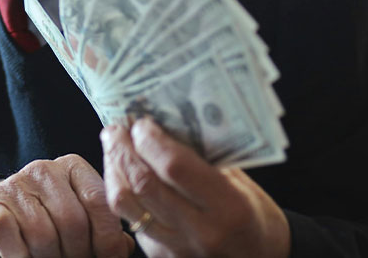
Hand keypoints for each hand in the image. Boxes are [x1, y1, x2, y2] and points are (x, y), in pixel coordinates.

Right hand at [0, 154, 134, 257]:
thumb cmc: (48, 218)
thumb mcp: (79, 214)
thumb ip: (104, 228)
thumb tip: (125, 248)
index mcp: (73, 168)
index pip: (99, 201)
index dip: (108, 238)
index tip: (109, 257)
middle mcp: (44, 170)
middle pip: (72, 221)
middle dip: (78, 253)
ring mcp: (16, 185)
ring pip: (43, 234)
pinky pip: (11, 237)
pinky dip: (21, 257)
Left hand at [101, 118, 289, 257]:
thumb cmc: (254, 215)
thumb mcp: (241, 182)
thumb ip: (204, 157)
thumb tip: (163, 123)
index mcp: (227, 207)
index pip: (175, 166)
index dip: (150, 140)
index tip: (141, 122)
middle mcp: (200, 231)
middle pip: (143, 184)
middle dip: (123, 149)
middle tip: (116, 128)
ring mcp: (177, 247)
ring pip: (125, 204)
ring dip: (113, 170)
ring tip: (113, 148)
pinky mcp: (160, 256)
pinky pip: (130, 220)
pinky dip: (121, 191)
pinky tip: (122, 174)